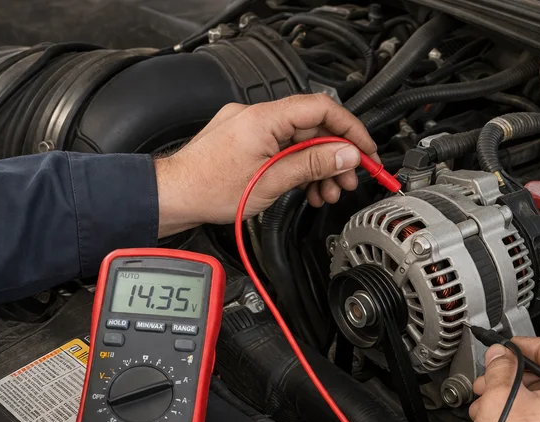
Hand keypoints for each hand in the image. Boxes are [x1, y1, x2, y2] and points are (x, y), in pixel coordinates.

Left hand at [154, 94, 377, 236]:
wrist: (173, 195)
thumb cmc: (208, 189)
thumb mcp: (271, 181)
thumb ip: (312, 165)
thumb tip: (346, 154)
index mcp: (264, 118)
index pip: (322, 109)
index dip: (350, 129)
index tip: (366, 150)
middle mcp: (258, 116)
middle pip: (313, 127)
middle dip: (336, 155)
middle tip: (349, 179)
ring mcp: (251, 127)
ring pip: (300, 141)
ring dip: (319, 166)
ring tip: (328, 191)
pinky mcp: (246, 141)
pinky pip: (283, 148)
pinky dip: (299, 167)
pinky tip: (307, 188)